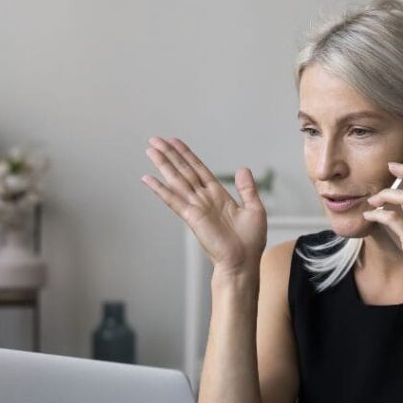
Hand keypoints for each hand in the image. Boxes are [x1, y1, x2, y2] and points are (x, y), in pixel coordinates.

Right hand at [142, 137, 266, 276]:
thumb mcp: (255, 209)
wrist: (243, 262)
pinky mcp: (192, 218)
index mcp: (218, 195)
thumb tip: (243, 169)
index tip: (174, 142)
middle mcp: (204, 199)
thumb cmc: (250, 242)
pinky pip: (173, 200)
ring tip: (150, 149)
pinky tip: (148, 179)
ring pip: (176, 180)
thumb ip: (247, 189)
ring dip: (163, 164)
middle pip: (184, 171)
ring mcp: (196, 207)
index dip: (187, 155)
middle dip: (170, 155)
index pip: (199, 169)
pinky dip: (160, 189)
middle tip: (155, 139)